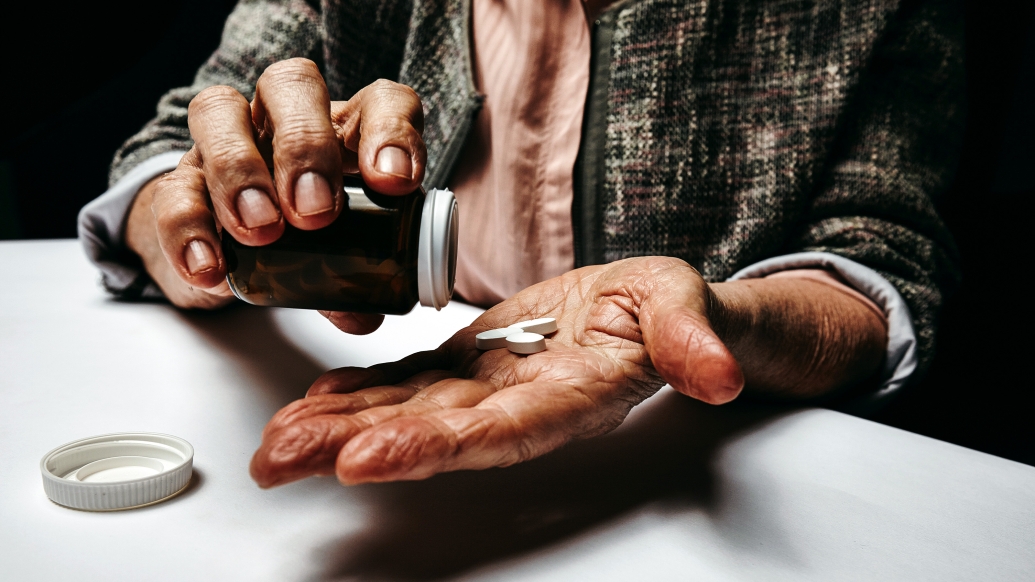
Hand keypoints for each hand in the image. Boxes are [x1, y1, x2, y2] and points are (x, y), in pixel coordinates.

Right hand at [126, 58, 424, 332]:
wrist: (224, 249)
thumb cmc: (303, 236)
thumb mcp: (339, 255)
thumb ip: (352, 281)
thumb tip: (364, 313)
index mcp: (345, 129)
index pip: (379, 102)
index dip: (391, 133)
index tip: (395, 183)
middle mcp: (284, 121)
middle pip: (291, 85)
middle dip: (305, 147)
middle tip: (316, 212)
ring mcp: (226, 143)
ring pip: (219, 111)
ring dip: (241, 171)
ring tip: (261, 231)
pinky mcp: (180, 181)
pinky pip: (174, 189)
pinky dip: (190, 229)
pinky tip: (211, 268)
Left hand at [250, 257, 744, 486]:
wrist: (641, 309)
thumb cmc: (666, 309)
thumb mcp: (687, 304)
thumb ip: (694, 337)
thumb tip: (717, 372)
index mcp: (573, 395)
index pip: (502, 431)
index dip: (436, 448)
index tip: (367, 459)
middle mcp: (520, 405)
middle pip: (433, 434)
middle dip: (355, 447)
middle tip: (282, 460)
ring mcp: (487, 389)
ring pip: (407, 413)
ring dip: (337, 429)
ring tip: (274, 445)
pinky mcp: (468, 366)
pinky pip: (408, 384)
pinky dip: (358, 394)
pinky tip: (312, 402)